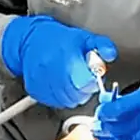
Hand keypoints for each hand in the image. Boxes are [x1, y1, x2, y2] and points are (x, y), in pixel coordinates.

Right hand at [0, 15, 117, 108]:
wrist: (29, 40)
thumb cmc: (58, 39)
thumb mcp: (84, 37)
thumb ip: (101, 45)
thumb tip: (110, 54)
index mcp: (66, 54)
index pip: (85, 81)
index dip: (92, 82)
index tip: (93, 77)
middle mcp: (51, 68)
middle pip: (75, 94)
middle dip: (83, 90)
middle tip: (83, 79)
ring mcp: (41, 80)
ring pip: (65, 101)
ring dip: (72, 95)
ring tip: (71, 81)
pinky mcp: (34, 89)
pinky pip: (53, 101)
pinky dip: (60, 97)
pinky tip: (60, 85)